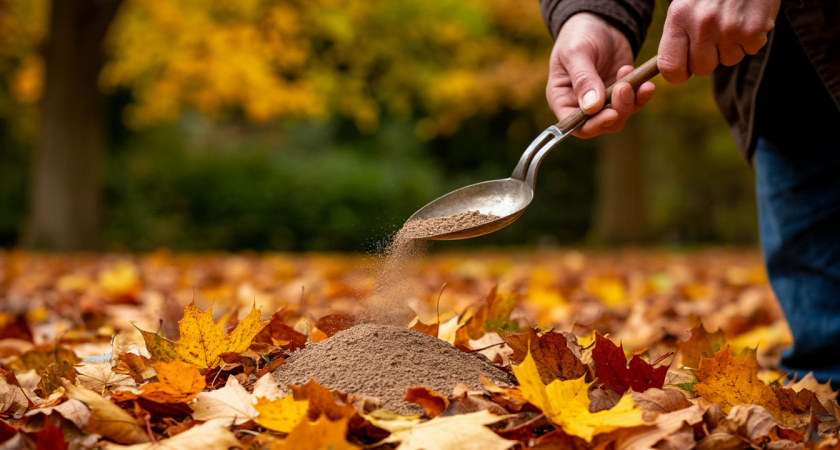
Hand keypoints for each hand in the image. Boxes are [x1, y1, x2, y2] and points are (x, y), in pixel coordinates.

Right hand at [547, 13, 655, 137]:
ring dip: (629, 101)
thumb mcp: (577, 53)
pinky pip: (632, 104)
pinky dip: (640, 96)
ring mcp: (602, 101)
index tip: (610, 114)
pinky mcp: (619, 93)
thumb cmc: (579, 35)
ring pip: (618, 117)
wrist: (600, 21)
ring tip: (629, 73)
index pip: (575, 125)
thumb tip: (591, 108)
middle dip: (616, 109)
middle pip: (600, 124)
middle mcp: (580, 105)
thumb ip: (583, 80)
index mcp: (562, 99)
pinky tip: (645, 84)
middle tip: (624, 86)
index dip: (592, 125)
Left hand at [658, 0, 780, 82]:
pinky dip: (751, 39)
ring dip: (730, 47)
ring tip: (731, 21)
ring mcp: (729, 28)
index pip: (670, 67)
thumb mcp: (685, 5)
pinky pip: (750, 50)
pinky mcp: (754, 29)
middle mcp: (702, 24)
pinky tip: (747, 18)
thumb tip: (672, 71)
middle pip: (701, 69)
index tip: (683, 70)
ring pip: (728, 61)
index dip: (677, 74)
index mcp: (678, 17)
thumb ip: (677, 36)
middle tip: (713, 37)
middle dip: (707, 58)